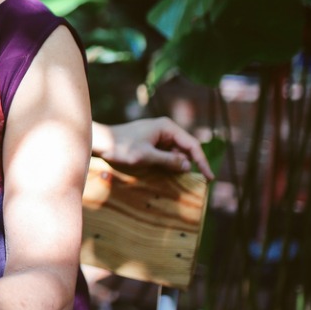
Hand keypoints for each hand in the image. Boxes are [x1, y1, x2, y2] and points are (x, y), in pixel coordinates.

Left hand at [94, 117, 214, 179]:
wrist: (101, 141)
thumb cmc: (121, 146)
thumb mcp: (145, 156)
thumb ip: (168, 160)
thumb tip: (188, 166)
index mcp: (167, 127)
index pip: (192, 145)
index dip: (202, 162)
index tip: (209, 177)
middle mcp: (166, 129)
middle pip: (186, 148)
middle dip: (192, 164)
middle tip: (199, 182)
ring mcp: (158, 136)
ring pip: (177, 153)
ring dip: (180, 165)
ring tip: (183, 180)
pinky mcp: (152, 143)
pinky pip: (167, 154)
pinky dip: (170, 164)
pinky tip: (170, 174)